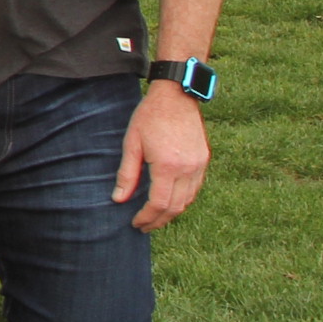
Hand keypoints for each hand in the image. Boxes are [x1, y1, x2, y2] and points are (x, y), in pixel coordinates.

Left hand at [114, 80, 209, 230]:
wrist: (176, 95)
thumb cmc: (150, 116)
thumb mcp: (132, 143)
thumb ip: (126, 174)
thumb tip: (118, 199)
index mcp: (167, 166)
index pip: (158, 204)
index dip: (146, 217)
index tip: (135, 223)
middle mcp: (187, 169)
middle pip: (175, 207)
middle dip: (159, 220)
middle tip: (144, 226)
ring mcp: (199, 165)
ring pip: (188, 200)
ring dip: (172, 212)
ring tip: (155, 216)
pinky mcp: (204, 160)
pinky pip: (195, 188)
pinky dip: (183, 199)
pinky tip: (170, 200)